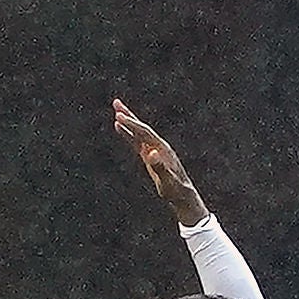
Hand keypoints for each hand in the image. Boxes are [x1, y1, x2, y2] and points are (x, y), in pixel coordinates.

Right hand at [112, 101, 205, 225]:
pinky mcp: (150, 156)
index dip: (132, 124)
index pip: (144, 132)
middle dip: (129, 115)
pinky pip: (137, 142)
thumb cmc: (176, 190)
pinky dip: (128, 134)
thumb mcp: (167, 180)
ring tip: (116, 111)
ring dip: (128, 122)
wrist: (182, 196)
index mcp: (162, 149)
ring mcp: (154, 150)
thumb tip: (150, 153)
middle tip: (116, 102)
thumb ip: (159, 167)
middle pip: (141, 127)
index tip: (118, 116)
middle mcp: (158, 146)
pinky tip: (120, 128)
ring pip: (138, 133)